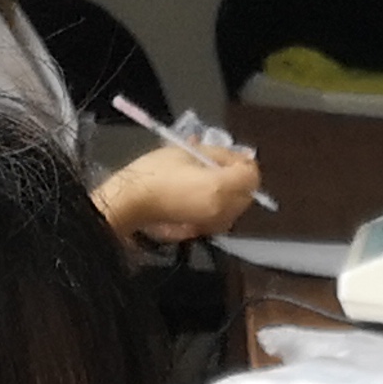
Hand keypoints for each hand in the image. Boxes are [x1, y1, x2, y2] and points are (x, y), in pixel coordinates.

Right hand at [99, 141, 262, 244]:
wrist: (131, 202)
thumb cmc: (155, 172)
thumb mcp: (187, 152)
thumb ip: (218, 154)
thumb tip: (239, 156)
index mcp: (220, 188)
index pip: (251, 176)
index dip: (244, 163)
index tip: (227, 155)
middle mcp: (224, 210)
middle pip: (247, 193)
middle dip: (238, 178)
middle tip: (216, 165)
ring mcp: (214, 224)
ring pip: (237, 206)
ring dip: (230, 191)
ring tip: (206, 177)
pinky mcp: (204, 231)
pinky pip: (223, 216)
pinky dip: (219, 204)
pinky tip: (200, 193)